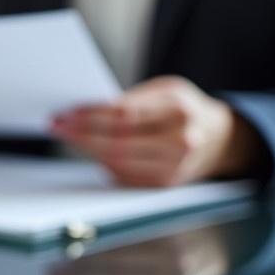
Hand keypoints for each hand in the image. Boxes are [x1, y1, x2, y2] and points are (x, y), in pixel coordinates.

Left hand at [51, 76, 263, 186]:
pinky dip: (101, 162)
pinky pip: (124, 175)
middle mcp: (180, 141)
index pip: (125, 115)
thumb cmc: (183, 109)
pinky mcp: (164, 184)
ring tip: (65, 135)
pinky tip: (86, 150)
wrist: (218, 138)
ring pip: (117, 161)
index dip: (91, 115)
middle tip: (56, 125)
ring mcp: (174, 167)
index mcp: (179, 110)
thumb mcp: (166, 90)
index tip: (66, 112)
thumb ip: (133, 99)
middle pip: (118, 141)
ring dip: (85, 148)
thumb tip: (89, 109)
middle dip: (81, 133)